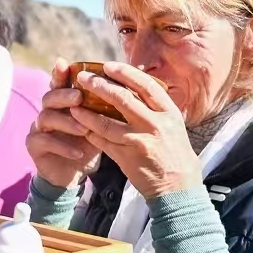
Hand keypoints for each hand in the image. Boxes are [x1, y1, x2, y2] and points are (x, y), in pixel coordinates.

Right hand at [26, 57, 100, 187]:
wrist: (74, 172)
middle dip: (64, 95)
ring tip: (84, 129)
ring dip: (66, 122)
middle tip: (79, 97)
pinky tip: (78, 152)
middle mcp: (47, 111)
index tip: (65, 64)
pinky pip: (44, 142)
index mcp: (62, 103)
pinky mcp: (34, 146)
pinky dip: (62, 146)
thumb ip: (106, 106)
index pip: (59, 83)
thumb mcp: (99, 124)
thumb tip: (132, 82)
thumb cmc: (88, 143)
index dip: (60, 73)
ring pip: (45, 117)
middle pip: (49, 97)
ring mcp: (38, 128)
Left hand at [67, 62, 201, 199]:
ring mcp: (140, 142)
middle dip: (99, 86)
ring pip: (106, 123)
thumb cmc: (174, 151)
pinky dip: (90, 133)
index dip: (125, 73)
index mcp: (169, 112)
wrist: (179, 187)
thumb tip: (133, 82)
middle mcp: (156, 125)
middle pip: (122, 99)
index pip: (145, 85)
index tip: (107, 65)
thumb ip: (155, 106)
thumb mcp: (172, 124)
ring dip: (86, 113)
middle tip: (83, 78)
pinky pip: (103, 142)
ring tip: (73, 105)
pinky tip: (80, 126)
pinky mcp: (127, 158)